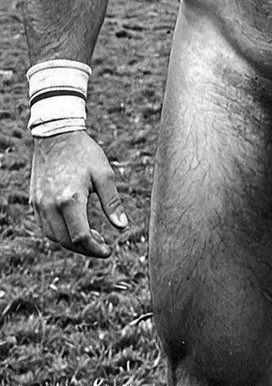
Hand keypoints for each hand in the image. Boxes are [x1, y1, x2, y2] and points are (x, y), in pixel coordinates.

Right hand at [29, 130, 127, 257]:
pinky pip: (45, 226)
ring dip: (71, 242)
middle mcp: (51, 205)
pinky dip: (59, 232)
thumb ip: (112, 202)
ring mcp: (40, 204)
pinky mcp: (35, 200)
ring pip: (53, 236)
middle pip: (66, 241)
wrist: (56, 134)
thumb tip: (122, 226)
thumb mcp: (104, 174)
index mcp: (70, 199)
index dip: (95, 249)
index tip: (108, 250)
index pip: (81, 237)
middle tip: (102, 244)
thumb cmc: (84, 152)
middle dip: (85, 248)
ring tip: (90, 236)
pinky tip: (73, 225)